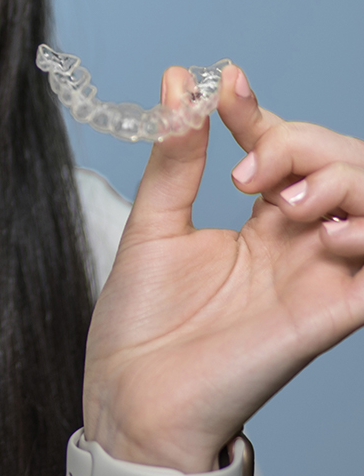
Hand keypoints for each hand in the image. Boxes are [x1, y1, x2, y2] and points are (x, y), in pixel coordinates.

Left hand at [82, 63, 363, 472]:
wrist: (133, 394)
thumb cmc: (140, 317)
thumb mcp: (153, 221)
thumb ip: (177, 155)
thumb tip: (180, 81)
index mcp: (257, 218)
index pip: (284, 145)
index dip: (259, 112)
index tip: (224, 85)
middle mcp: (296, 241)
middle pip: (341, 164)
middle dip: (304, 144)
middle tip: (248, 167)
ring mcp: (318, 275)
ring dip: (345, 182)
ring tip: (287, 202)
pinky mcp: (332, 316)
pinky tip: (327, 234)